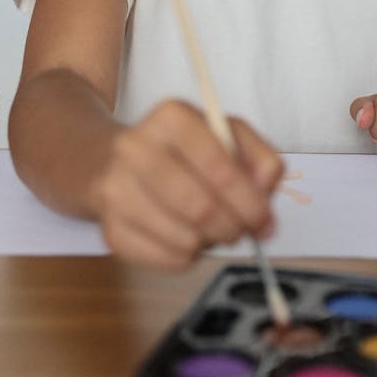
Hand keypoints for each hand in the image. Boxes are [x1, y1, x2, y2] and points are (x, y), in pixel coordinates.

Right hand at [91, 99, 282, 269]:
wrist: (115, 161)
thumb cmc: (184, 149)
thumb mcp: (227, 136)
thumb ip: (259, 159)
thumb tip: (266, 198)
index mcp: (171, 117)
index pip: (219, 167)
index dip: (249, 201)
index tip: (264, 219)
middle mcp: (136, 148)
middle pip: (199, 206)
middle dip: (233, 227)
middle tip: (244, 233)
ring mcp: (116, 190)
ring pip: (184, 239)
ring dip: (210, 243)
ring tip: (212, 229)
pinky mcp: (110, 229)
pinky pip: (165, 260)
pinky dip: (188, 256)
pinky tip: (185, 236)